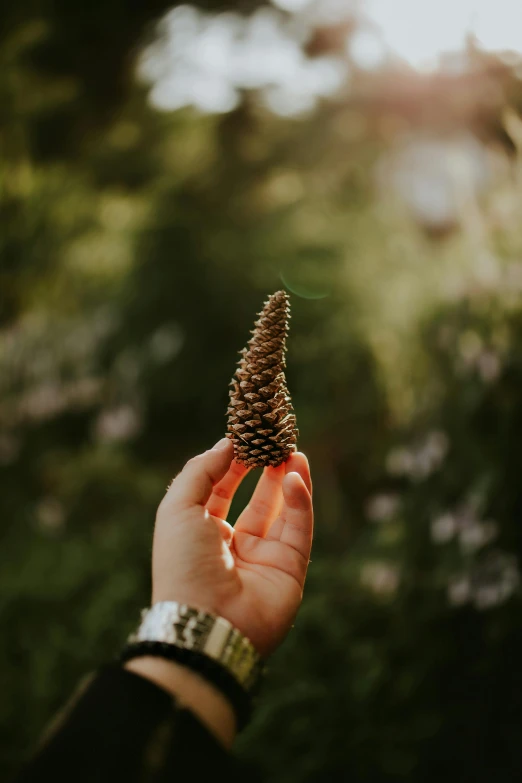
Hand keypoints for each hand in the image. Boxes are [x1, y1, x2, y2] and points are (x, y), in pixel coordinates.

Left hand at [152, 438, 312, 656]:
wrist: (205, 622)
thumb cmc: (183, 564)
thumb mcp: (178, 508)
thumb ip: (201, 470)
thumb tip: (226, 444)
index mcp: (202, 533)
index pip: (222, 490)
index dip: (234, 464)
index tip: (246, 439)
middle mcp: (234, 546)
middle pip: (258, 500)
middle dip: (268, 470)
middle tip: (277, 442)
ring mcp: (264, 558)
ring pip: (284, 511)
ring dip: (290, 480)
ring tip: (294, 453)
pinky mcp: (291, 568)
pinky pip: (299, 528)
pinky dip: (300, 501)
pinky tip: (295, 477)